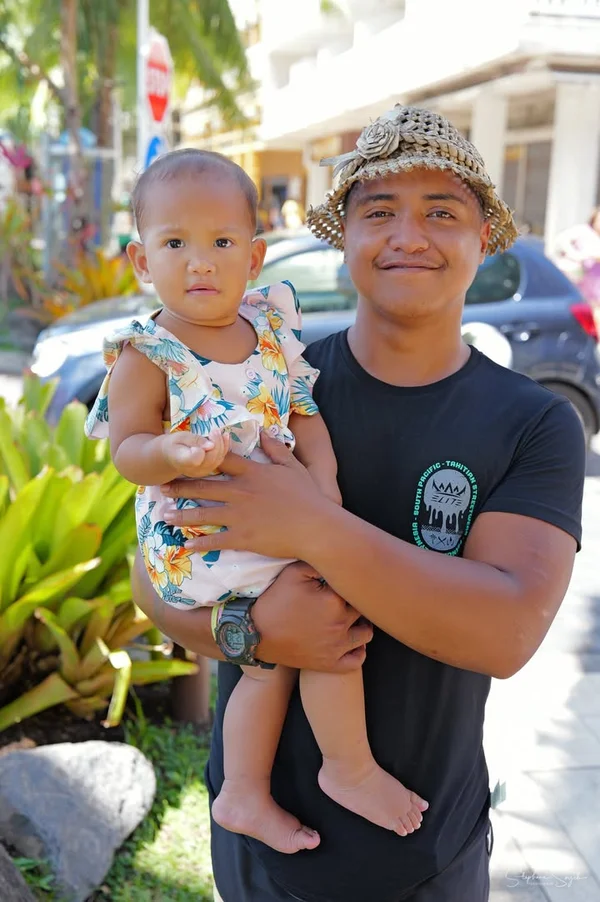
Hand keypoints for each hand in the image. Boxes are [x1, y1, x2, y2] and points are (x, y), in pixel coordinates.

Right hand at [161, 429, 229, 477]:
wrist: (172, 457)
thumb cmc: (174, 445)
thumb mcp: (180, 437)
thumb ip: (194, 440)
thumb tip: (211, 445)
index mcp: (183, 461)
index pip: (195, 459)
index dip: (202, 450)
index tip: (206, 438)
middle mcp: (194, 470)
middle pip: (210, 459)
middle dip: (216, 443)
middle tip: (215, 430)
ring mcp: (202, 472)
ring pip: (217, 460)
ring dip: (222, 444)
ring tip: (219, 432)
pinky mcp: (209, 470)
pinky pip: (220, 460)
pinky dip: (225, 447)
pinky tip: (225, 436)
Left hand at [161, 432, 338, 560]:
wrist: (316, 527)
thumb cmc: (308, 497)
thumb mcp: (292, 467)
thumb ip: (276, 448)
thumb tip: (264, 431)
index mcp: (252, 472)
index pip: (220, 460)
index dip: (200, 457)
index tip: (184, 456)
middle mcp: (240, 491)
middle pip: (203, 486)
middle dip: (180, 487)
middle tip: (161, 488)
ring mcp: (239, 515)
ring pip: (202, 513)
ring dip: (181, 515)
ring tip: (164, 515)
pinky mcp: (241, 537)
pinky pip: (214, 540)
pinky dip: (198, 543)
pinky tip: (185, 544)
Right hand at [253, 562, 372, 671]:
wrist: (255, 634)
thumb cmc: (274, 601)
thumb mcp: (293, 572)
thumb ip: (318, 564)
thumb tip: (337, 562)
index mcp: (334, 601)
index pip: (355, 588)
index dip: (348, 583)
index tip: (338, 582)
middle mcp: (340, 624)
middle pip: (363, 609)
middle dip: (356, 602)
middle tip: (343, 597)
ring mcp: (336, 647)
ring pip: (366, 634)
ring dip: (362, 624)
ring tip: (349, 617)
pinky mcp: (330, 664)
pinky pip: (357, 660)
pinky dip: (359, 650)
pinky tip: (349, 640)